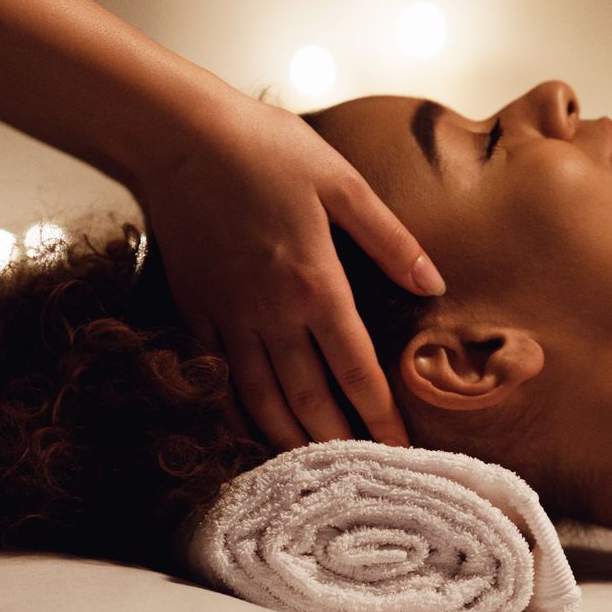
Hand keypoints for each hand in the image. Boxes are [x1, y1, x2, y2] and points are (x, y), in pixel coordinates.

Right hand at [135, 92, 444, 449]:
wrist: (177, 136)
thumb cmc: (265, 149)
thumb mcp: (342, 184)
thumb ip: (391, 239)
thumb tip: (434, 283)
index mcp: (316, 286)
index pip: (356, 371)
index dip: (380, 416)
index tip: (401, 450)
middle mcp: (271, 314)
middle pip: (309, 399)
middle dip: (339, 442)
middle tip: (364, 475)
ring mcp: (228, 316)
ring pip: (261, 398)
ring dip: (288, 439)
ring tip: (313, 468)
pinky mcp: (194, 310)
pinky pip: (220, 375)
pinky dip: (239, 409)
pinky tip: (255, 425)